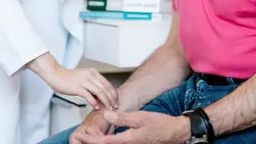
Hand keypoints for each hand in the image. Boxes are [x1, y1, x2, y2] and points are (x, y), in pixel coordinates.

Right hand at [50, 67, 118, 110]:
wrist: (55, 75)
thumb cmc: (68, 78)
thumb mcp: (84, 77)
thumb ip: (92, 84)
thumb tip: (100, 95)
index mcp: (93, 72)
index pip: (107, 83)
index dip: (113, 93)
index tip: (116, 100)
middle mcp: (90, 75)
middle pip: (105, 88)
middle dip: (112, 98)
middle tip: (115, 106)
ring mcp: (84, 81)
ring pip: (100, 92)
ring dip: (106, 101)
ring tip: (108, 108)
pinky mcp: (77, 88)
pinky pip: (89, 96)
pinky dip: (94, 103)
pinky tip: (96, 108)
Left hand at [76, 110, 190, 143]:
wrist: (175, 132)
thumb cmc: (160, 124)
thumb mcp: (140, 117)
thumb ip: (123, 118)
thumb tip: (107, 115)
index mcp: (128, 140)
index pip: (104, 142)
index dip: (90, 140)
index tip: (81, 135)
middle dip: (92, 141)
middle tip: (83, 134)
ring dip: (100, 141)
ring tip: (91, 134)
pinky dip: (109, 141)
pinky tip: (106, 135)